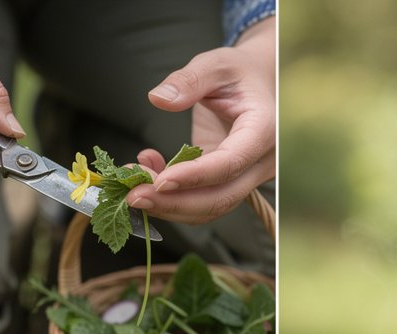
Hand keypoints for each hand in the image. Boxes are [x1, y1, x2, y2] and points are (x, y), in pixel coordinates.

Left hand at [127, 17, 274, 223]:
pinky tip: (148, 171)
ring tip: (132, 189)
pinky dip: (172, 196)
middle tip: (133, 196)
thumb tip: (159, 99)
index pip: (230, 163)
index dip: (194, 177)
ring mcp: (247, 177)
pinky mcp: (228, 182)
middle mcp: (261, 162)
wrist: (257, 84)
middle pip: (220, 198)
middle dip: (174, 203)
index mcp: (264, 130)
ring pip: (210, 207)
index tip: (159, 181)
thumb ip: (189, 80)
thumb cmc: (238, 73)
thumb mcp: (215, 64)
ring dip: (169, 206)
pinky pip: (201, 199)